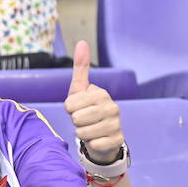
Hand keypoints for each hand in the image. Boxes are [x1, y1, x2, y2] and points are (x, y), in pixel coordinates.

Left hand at [64, 41, 123, 163]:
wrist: (102, 135)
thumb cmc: (87, 110)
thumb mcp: (80, 90)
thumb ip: (81, 68)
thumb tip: (82, 42)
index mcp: (100, 93)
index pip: (70, 104)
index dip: (69, 109)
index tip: (78, 108)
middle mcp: (112, 107)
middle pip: (77, 119)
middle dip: (75, 122)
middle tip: (84, 121)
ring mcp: (117, 124)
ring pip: (83, 133)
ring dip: (82, 134)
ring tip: (90, 129)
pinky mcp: (118, 140)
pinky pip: (94, 144)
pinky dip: (91, 144)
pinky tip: (98, 139)